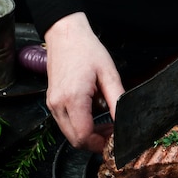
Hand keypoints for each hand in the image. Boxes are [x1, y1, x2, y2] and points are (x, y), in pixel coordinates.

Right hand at [44, 12, 124, 151]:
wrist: (65, 34)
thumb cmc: (86, 49)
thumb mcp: (108, 73)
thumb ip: (117, 100)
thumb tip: (125, 121)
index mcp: (73, 98)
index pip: (84, 135)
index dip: (101, 143)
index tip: (115, 141)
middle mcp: (58, 104)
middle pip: (75, 140)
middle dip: (95, 143)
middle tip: (114, 136)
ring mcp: (52, 104)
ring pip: (70, 134)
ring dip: (88, 135)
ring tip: (107, 126)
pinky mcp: (52, 101)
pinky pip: (65, 123)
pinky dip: (80, 127)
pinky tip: (95, 118)